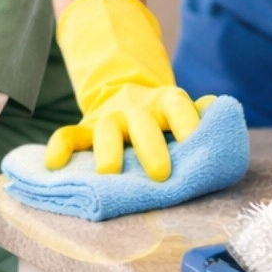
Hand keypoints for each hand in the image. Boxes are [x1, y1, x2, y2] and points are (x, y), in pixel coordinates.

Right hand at [43, 0, 213, 181]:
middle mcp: (136, 109)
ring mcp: (108, 119)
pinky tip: (54, 163)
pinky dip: (59, 146)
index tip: (196, 142)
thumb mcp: (183, 115)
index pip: (177, 106)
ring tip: (109, 172)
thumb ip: (200, 116)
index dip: (187, 121)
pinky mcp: (85, 130)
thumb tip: (217, 111)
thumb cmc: (163, 120)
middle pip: (141, 122)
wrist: (127, 98)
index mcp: (165, 103)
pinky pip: (68, 135)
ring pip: (105, 129)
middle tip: (161, 174)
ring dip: (107, 149)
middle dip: (150, 147)